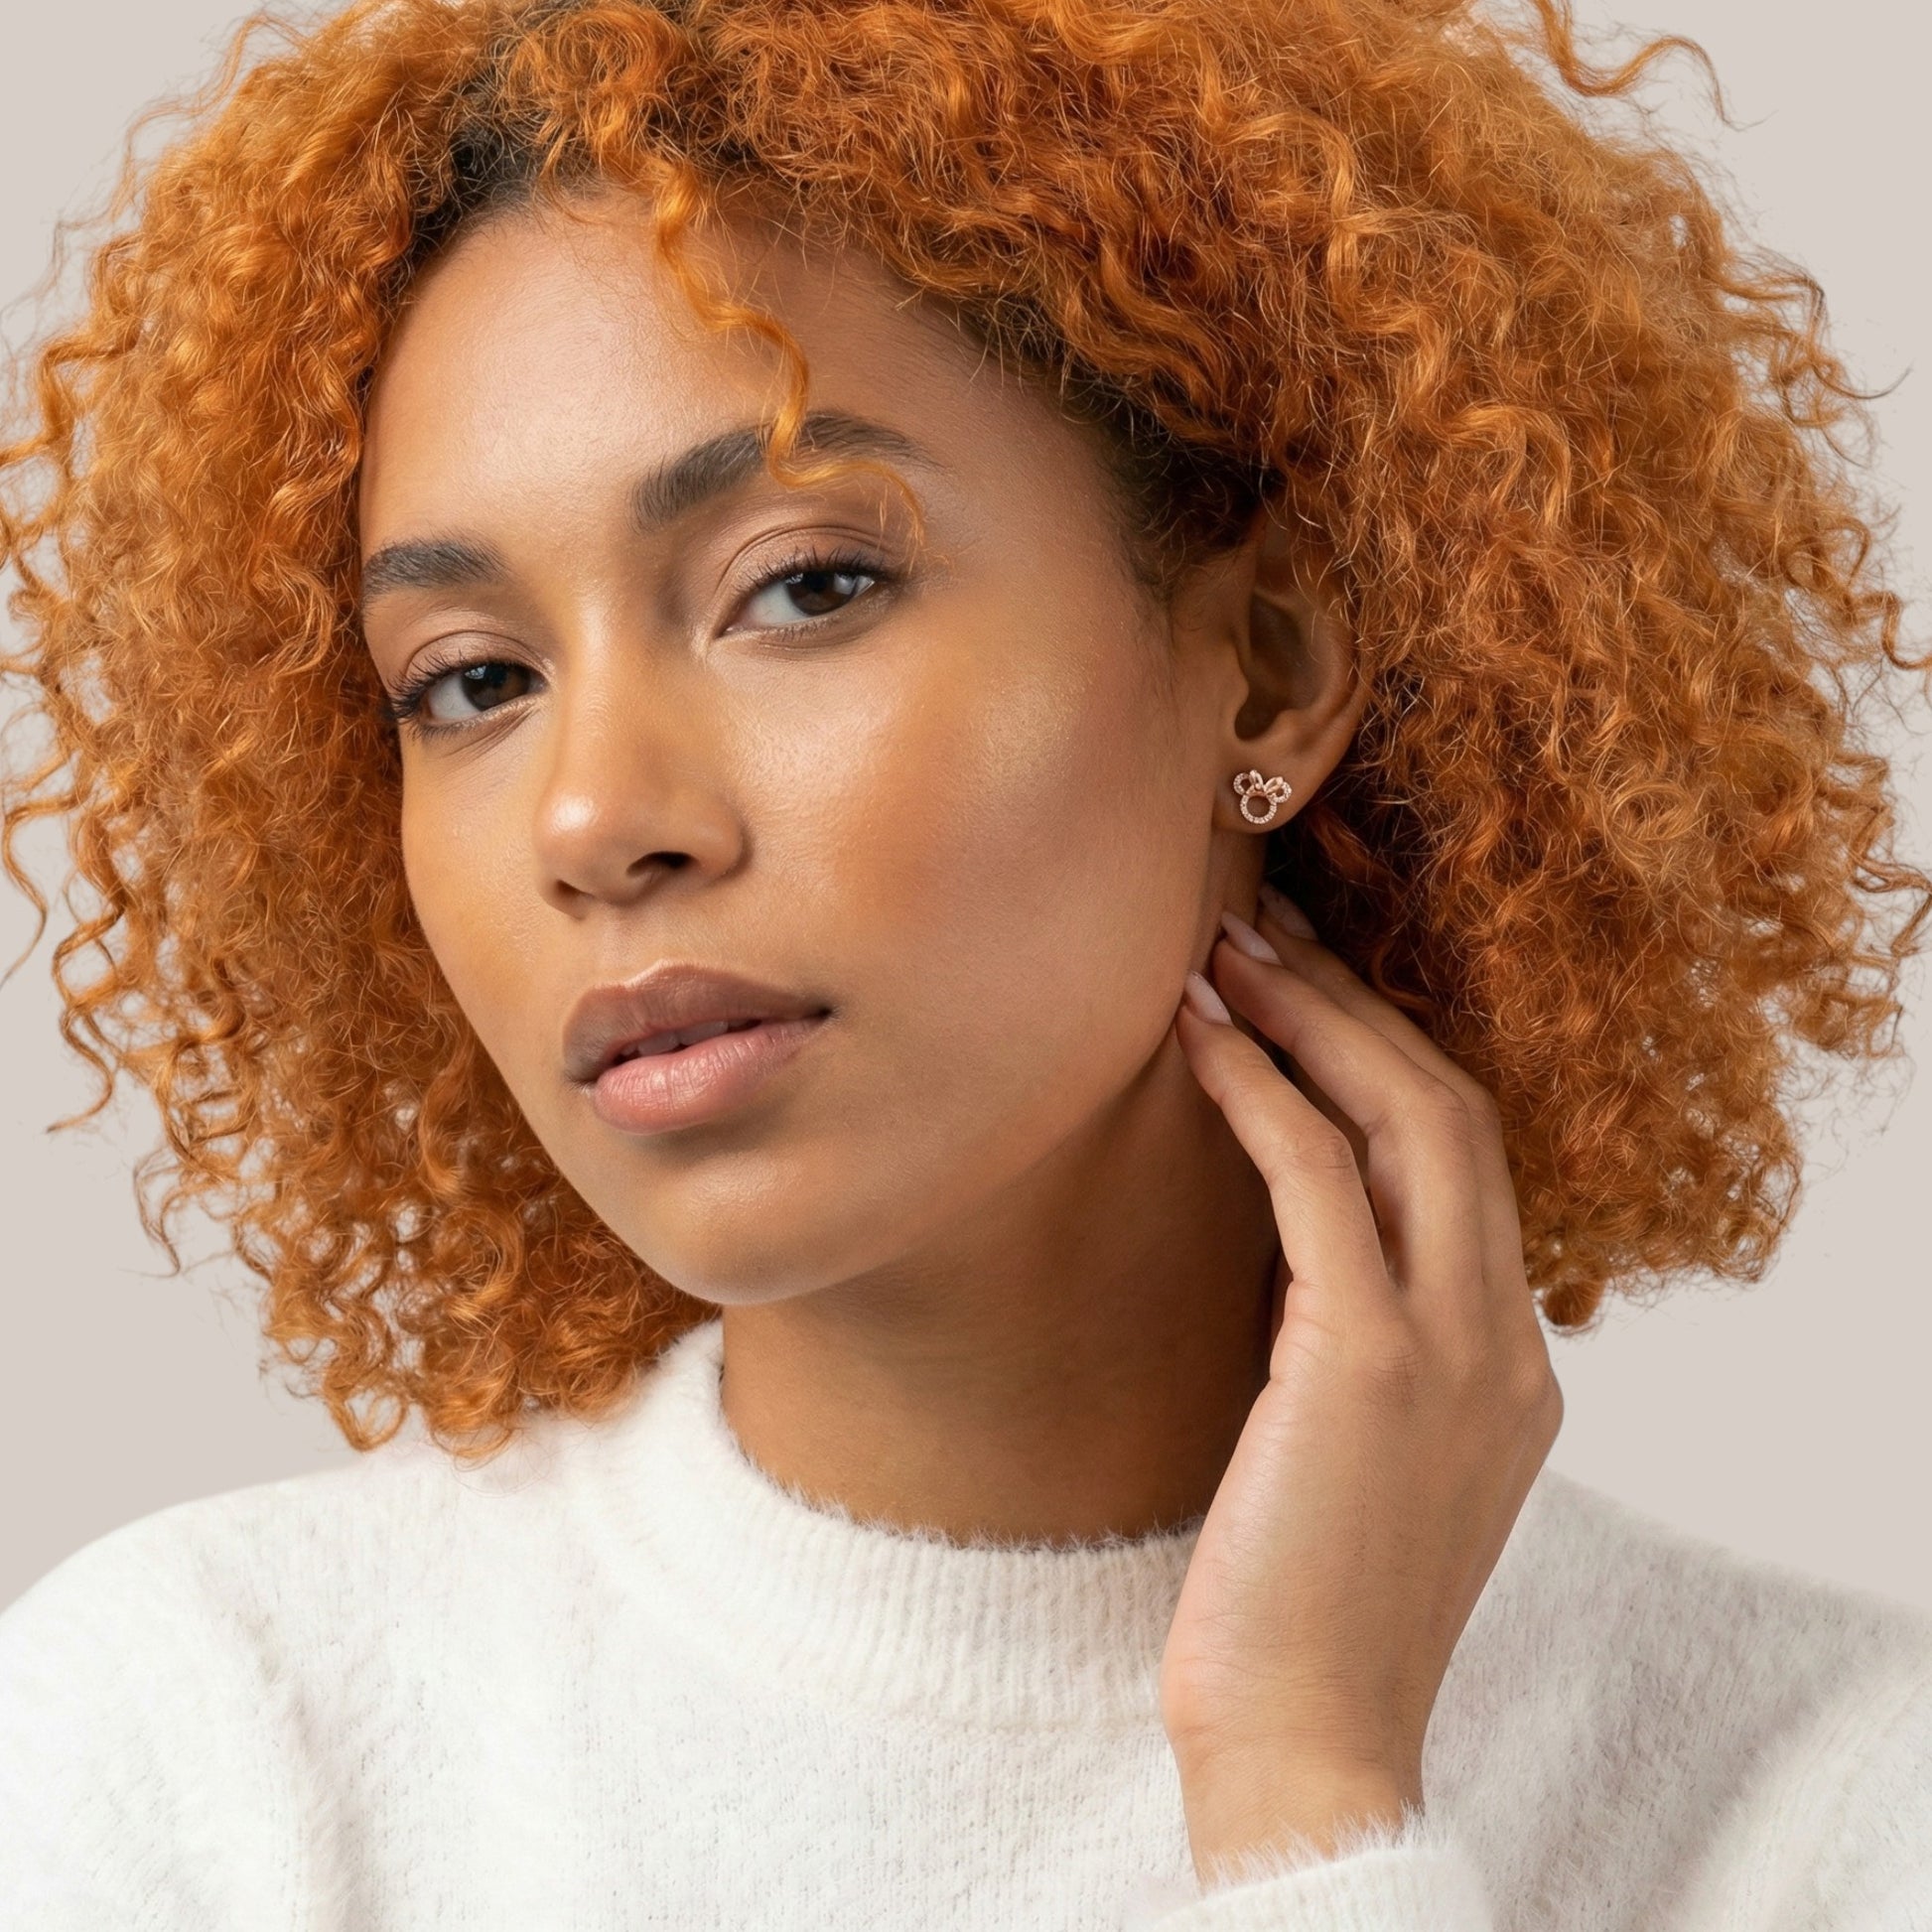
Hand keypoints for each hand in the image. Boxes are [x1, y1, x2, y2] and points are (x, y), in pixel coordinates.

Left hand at [1159, 885, 1564, 1879]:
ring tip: (1224, 952)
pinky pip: (1316, 1177)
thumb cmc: (1300, 1603)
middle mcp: (1505, 1337)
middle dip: (1356, 1003)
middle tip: (1261, 929)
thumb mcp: (1354, 1450)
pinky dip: (1262, 1091)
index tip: (1307, 988)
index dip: (1388, 1055)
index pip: (1466, 1162)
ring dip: (1313, 1018)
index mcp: (1511, 1360)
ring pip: (1408, 1118)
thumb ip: (1354, 1340)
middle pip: (1452, 1109)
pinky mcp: (1368, 1362)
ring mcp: (1455, 1347)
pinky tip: (1198, 1040)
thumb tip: (1285, 1236)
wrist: (1308, 1743)